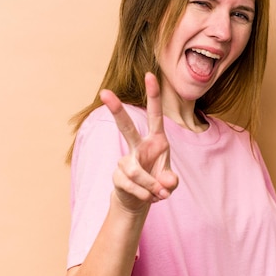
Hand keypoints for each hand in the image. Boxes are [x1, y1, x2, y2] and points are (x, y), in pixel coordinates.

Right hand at [99, 72, 178, 213]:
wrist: (140, 201)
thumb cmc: (157, 182)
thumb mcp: (170, 182)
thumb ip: (172, 181)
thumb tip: (166, 183)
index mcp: (156, 140)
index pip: (155, 115)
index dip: (153, 95)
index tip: (150, 75)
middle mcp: (139, 146)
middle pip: (126, 127)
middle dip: (116, 109)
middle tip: (104, 92)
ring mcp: (126, 160)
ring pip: (136, 171)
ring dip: (151, 186)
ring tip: (159, 194)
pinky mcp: (118, 175)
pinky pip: (132, 185)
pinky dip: (145, 195)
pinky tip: (149, 198)